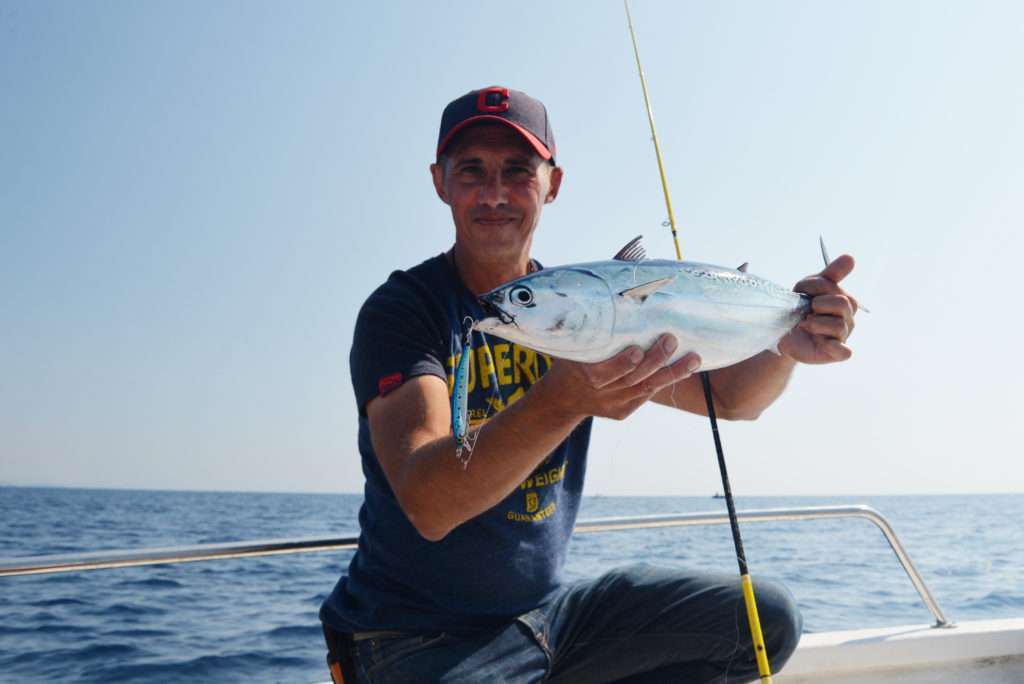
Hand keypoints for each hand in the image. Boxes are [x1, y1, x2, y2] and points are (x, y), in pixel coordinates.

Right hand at [540, 334, 701, 420]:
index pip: (604, 372)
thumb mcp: (571, 342)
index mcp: (584, 374)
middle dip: (654, 361)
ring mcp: (613, 403)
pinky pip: (647, 395)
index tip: (637, 349)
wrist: (563, 397)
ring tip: (694, 359)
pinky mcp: (623, 411)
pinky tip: (685, 369)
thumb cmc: (572, 358)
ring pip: (646, 388)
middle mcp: (600, 392)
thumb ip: (591, 319)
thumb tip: (618, 274)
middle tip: (671, 340)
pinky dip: (666, 381)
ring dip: (672, 373)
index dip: (622, 363)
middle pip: (631, 379)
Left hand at [778, 254, 857, 363]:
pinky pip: (844, 351)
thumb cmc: (799, 309)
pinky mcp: (836, 353)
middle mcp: (849, 318)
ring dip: (815, 324)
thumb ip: (830, 274)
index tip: (803, 292)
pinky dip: (833, 346)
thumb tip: (850, 258)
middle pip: (842, 304)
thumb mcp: (808, 287)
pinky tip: (822, 342)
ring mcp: (844, 336)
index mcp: (845, 300)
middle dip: (818, 305)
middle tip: (806, 311)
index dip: (815, 288)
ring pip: (838, 326)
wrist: (783, 333)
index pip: (835, 288)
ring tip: (806, 325)